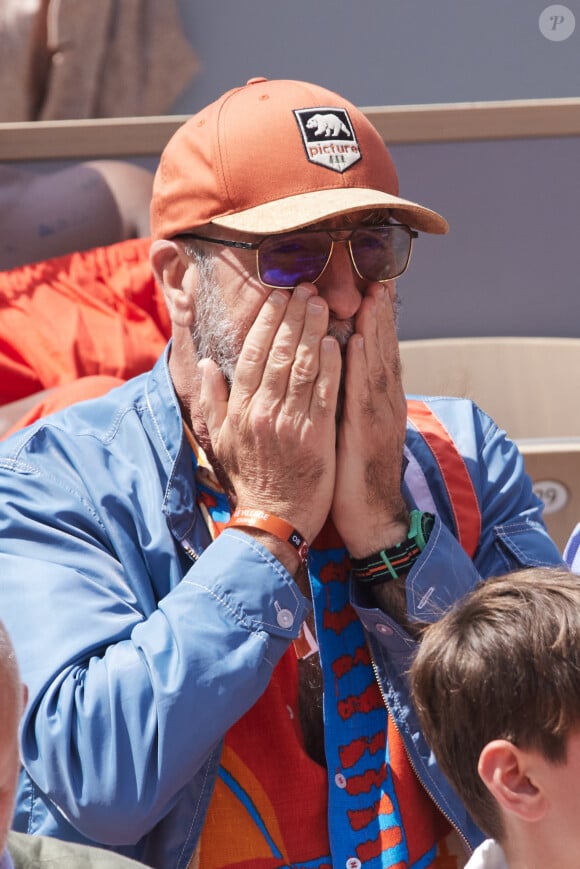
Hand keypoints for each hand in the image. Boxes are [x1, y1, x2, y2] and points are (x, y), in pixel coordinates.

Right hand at [199, 285, 340, 543]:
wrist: (274, 519)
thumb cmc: (249, 478)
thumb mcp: (219, 440)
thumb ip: (212, 401)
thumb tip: (206, 366)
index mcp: (241, 409)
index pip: (253, 355)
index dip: (267, 322)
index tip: (277, 296)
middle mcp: (264, 411)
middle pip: (280, 353)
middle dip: (293, 316)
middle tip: (306, 288)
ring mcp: (292, 423)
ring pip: (304, 367)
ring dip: (314, 331)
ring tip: (322, 303)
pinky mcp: (318, 437)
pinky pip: (325, 394)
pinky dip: (331, 366)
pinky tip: (337, 341)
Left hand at [331, 283, 408, 556]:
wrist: (371, 518)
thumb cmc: (352, 475)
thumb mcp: (349, 432)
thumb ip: (344, 401)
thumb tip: (332, 374)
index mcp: (375, 403)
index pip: (374, 354)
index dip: (374, 321)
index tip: (370, 288)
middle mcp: (382, 404)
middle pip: (382, 351)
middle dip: (380, 314)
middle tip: (378, 277)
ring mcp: (379, 418)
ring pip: (377, 364)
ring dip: (376, 328)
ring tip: (372, 294)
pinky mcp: (368, 433)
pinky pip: (364, 393)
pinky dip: (364, 364)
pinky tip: (360, 340)